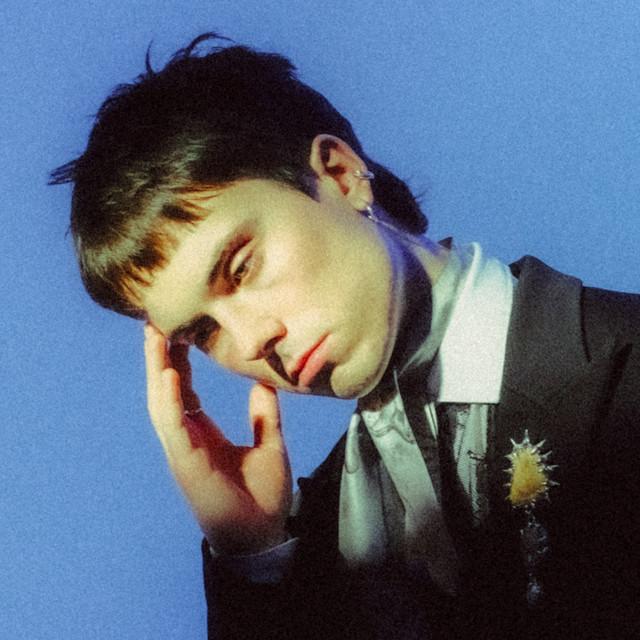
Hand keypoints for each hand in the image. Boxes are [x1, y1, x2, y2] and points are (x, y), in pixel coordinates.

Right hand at [144, 324, 291, 553]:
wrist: (262, 535)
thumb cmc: (263, 495)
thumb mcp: (270, 444)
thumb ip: (264, 414)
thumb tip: (264, 383)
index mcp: (203, 434)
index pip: (184, 389)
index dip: (177, 360)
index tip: (176, 330)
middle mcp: (188, 438)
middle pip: (166, 390)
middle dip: (159, 356)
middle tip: (155, 321)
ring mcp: (183, 451)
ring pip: (162, 403)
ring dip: (157, 369)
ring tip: (156, 335)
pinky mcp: (186, 463)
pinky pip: (173, 427)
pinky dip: (170, 400)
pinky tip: (169, 374)